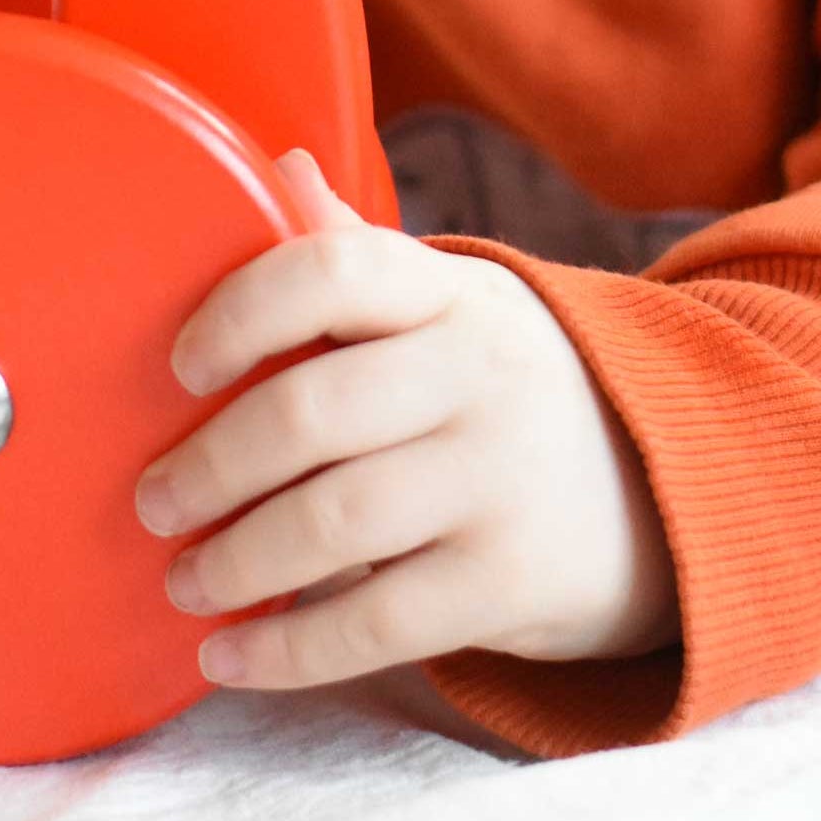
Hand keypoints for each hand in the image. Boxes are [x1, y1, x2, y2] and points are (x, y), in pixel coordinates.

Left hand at [134, 149, 678, 689]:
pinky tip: (228, 656)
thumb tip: (278, 164)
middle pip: (311, 412)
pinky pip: (379, 622)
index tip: (179, 365)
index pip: (331, 271)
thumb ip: (358, 251)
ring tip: (182, 580)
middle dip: (210, 465)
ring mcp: (500, 479)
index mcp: (449, 293)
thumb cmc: (505, 388)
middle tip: (152, 501)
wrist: (668, 492)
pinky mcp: (513, 582)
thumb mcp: (452, 304)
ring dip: (235, 560)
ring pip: (336, 521)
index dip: (239, 312)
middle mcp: (478, 374)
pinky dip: (288, 648)